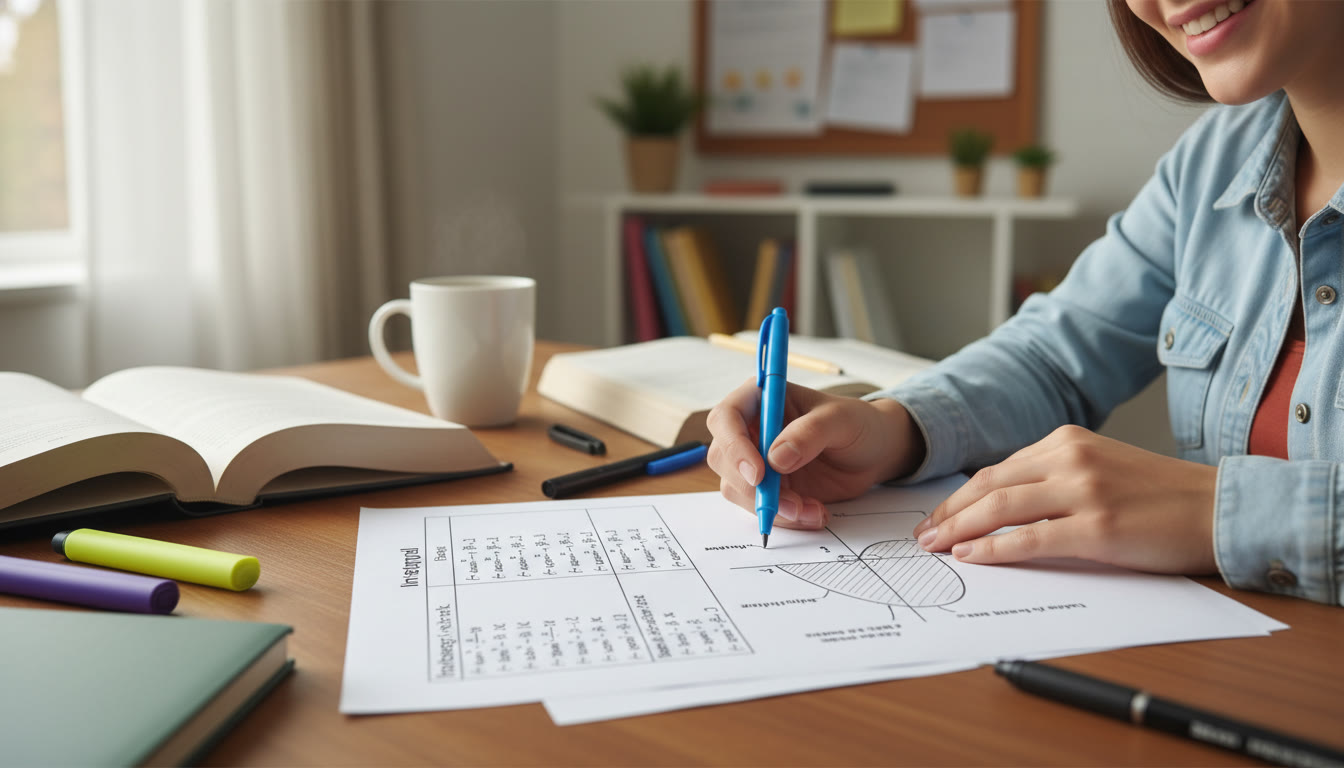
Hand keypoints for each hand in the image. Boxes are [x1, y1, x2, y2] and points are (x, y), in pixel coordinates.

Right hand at [705, 379, 924, 529]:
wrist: (874, 454)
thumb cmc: (858, 424)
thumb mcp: (841, 420)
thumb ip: (810, 433)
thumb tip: (776, 458)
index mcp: (760, 399)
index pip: (726, 417)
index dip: (734, 446)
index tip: (759, 473)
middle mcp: (750, 429)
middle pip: (724, 458)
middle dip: (752, 487)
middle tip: (789, 503)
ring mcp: (756, 461)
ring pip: (738, 489)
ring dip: (771, 507)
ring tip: (810, 510)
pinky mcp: (767, 489)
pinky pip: (760, 508)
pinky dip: (784, 518)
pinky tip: (814, 514)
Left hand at [913, 425, 1216, 573]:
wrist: (1219, 507)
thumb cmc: (1161, 496)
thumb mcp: (1100, 468)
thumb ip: (1054, 478)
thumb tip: (1001, 505)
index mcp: (1066, 440)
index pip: (997, 470)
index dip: (960, 497)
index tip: (936, 517)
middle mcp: (1069, 458)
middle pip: (989, 486)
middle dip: (948, 513)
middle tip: (922, 536)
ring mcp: (1083, 491)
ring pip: (1001, 508)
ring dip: (959, 529)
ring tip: (935, 547)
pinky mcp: (1097, 527)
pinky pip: (1030, 538)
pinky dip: (994, 549)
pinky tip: (971, 557)